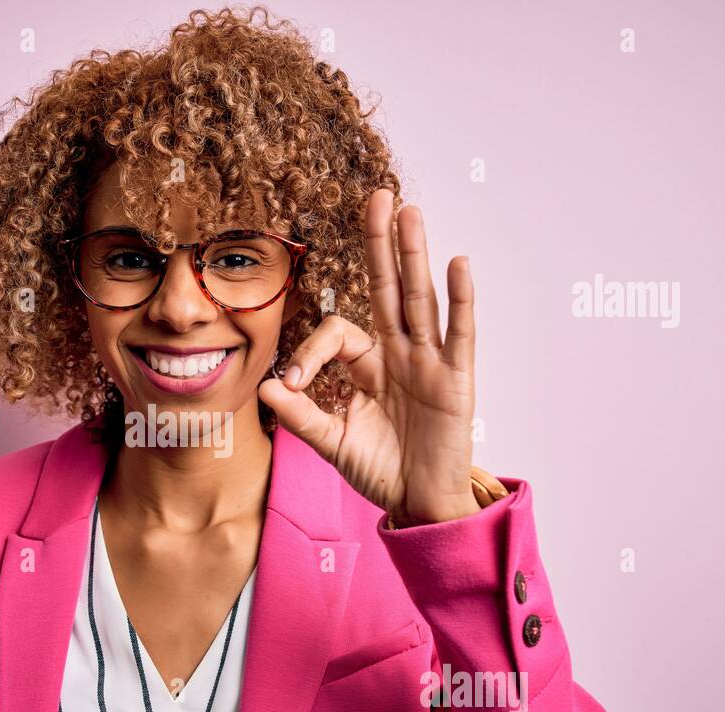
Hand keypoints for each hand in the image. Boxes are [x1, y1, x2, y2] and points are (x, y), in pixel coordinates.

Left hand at [258, 193, 478, 523]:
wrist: (418, 503)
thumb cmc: (380, 470)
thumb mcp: (332, 443)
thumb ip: (300, 416)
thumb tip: (264, 386)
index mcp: (367, 366)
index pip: (338, 332)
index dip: (311, 350)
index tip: (292, 382)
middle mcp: (398, 354)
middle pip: (387, 289)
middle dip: (381, 244)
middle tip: (377, 196)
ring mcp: (429, 362)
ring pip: (420, 299)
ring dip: (414, 255)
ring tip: (409, 211)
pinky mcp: (456, 380)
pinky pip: (459, 334)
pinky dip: (459, 300)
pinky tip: (456, 264)